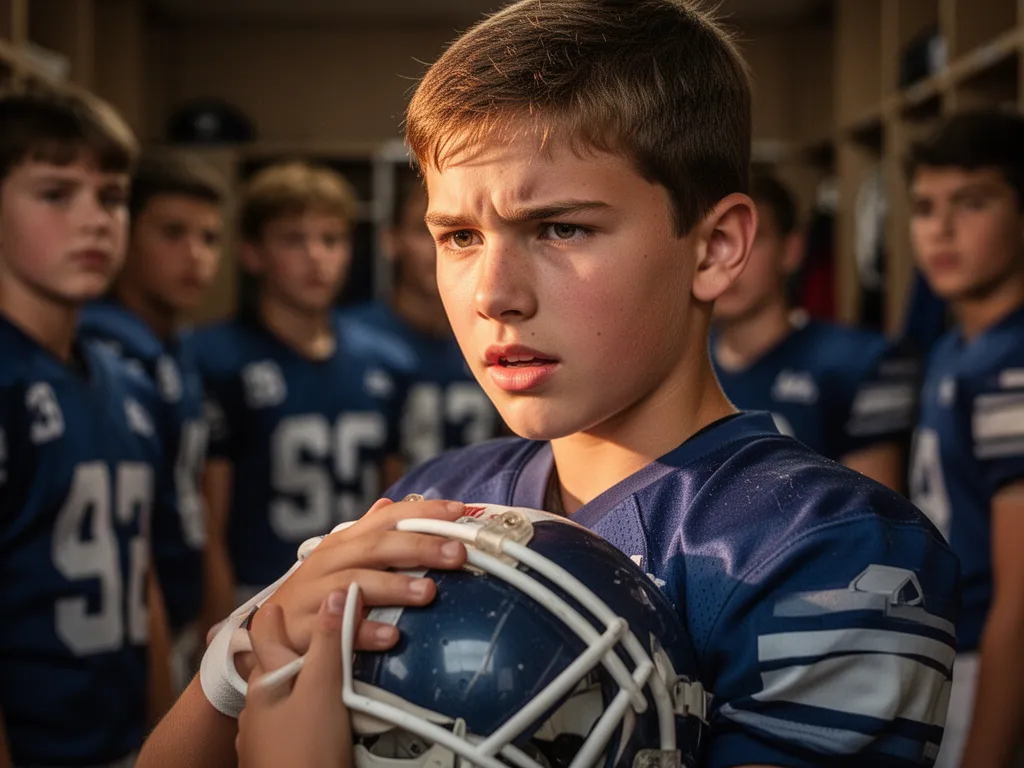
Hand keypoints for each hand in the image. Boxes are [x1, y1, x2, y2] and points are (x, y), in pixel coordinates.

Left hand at [237, 595, 350, 767]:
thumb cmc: (305, 754)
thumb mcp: (323, 688)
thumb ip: (329, 641)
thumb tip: (334, 595)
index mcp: (264, 683)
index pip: (264, 632)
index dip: (278, 612)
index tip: (289, 599)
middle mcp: (258, 708)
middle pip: (273, 664)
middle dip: (291, 648)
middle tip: (310, 633)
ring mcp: (266, 737)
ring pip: (282, 696)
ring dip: (300, 682)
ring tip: (322, 675)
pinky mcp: (281, 757)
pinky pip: (292, 724)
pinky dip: (306, 713)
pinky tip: (323, 720)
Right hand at [253, 497, 467, 659]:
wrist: (264, 636)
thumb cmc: (316, 594)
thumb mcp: (340, 559)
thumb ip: (368, 534)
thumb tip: (392, 504)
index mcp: (345, 542)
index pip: (388, 518)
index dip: (425, 512)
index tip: (459, 511)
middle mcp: (330, 562)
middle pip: (377, 547)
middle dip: (420, 547)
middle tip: (457, 553)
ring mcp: (314, 594)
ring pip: (356, 584)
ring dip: (394, 587)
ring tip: (428, 592)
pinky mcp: (302, 631)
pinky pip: (336, 631)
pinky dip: (364, 632)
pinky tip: (391, 635)